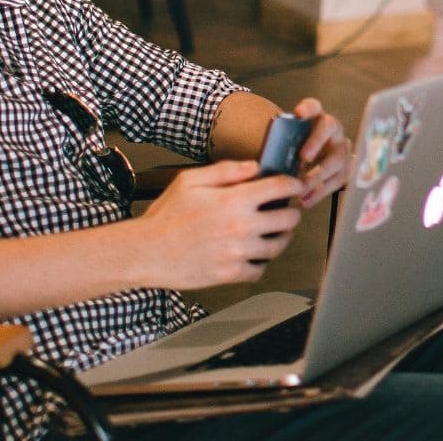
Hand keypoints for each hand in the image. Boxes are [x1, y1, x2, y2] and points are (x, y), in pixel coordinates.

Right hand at [132, 160, 303, 289]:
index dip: (294, 184)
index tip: (295, 185)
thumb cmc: (166, 216)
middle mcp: (241, 227)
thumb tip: (254, 167)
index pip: (280, 188)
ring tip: (274, 232)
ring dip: (281, 237)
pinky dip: (261, 263)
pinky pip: (260, 270)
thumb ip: (226, 171)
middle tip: (286, 210)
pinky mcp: (230, 274)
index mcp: (233, 200)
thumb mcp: (191, 181)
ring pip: (278, 246)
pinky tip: (253, 254)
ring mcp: (238, 253)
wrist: (147, 252)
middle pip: (288, 219)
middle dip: (291, 211)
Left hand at [287, 97, 349, 207]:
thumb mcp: (289, 144)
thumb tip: (265, 164)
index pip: (314, 106)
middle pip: (329, 128)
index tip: (299, 113)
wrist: (313, 161)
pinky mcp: (346, 168)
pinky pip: (338, 180)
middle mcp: (332, 129)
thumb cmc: (295, 151)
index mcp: (316, 117)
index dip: (308, 108)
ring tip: (301, 188)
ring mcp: (342, 148)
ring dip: (318, 175)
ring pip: (336, 158)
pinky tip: (306, 201)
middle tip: (303, 157)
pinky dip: (320, 192)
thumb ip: (282, 147)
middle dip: (316, 142)